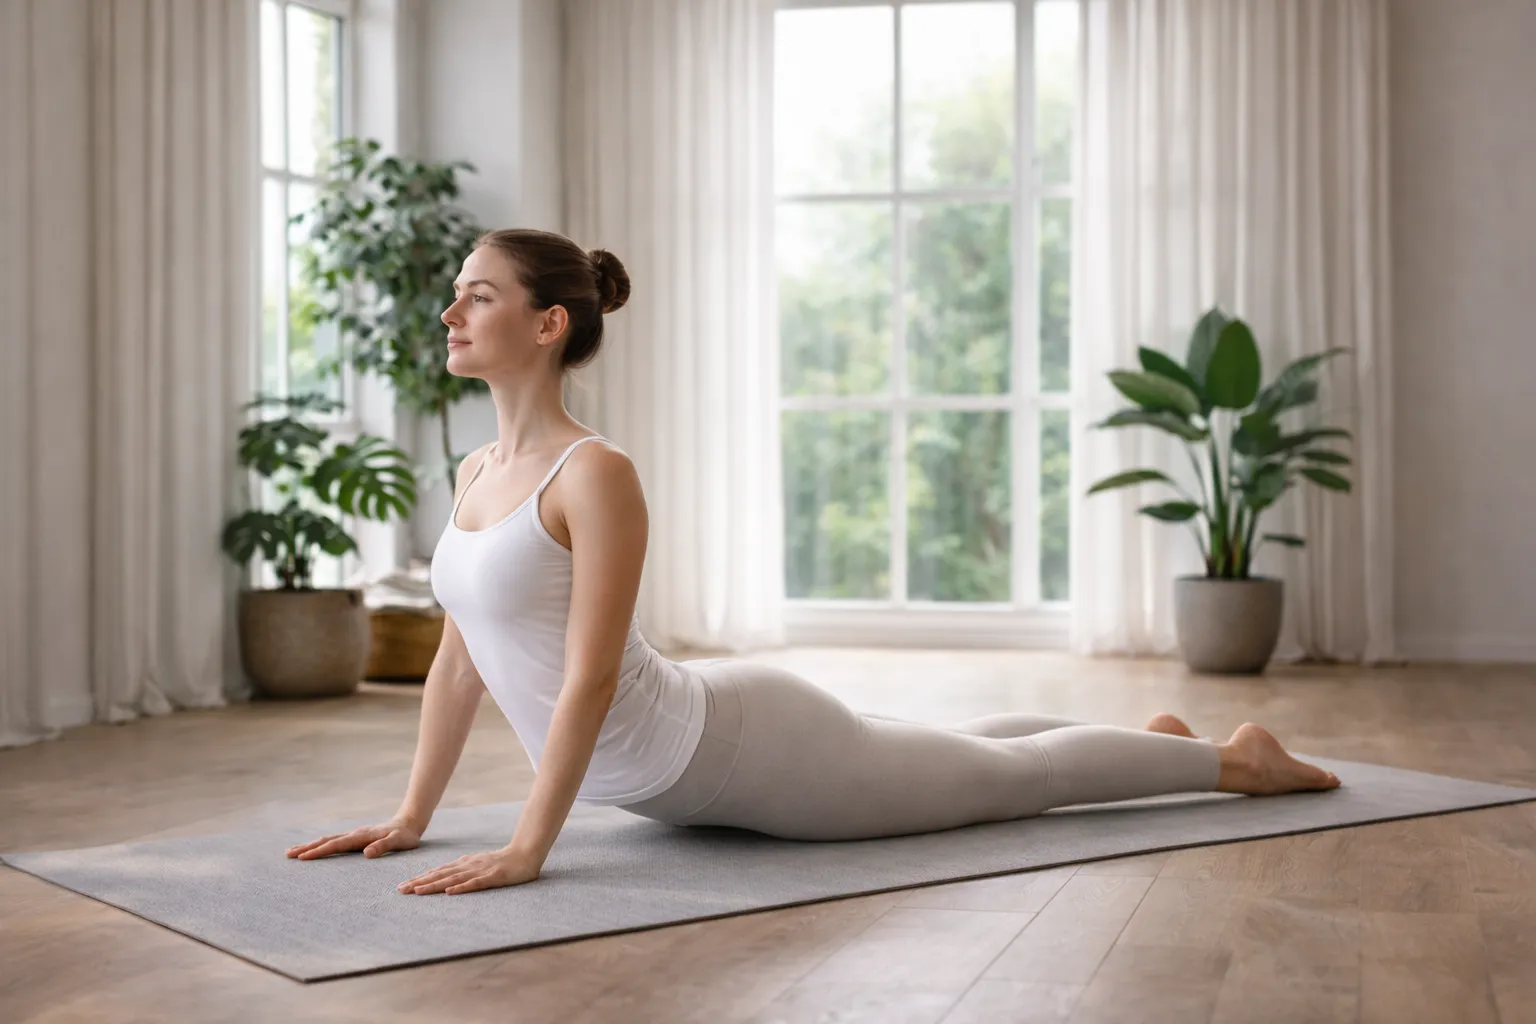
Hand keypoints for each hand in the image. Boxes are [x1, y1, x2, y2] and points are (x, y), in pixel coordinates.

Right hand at [286, 818, 422, 859]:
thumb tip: (366, 854)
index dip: (319, 851)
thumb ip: (384, 846)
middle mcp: (354, 834)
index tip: (302, 858)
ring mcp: (354, 835)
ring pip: (328, 840)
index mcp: (361, 837)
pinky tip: (315, 850)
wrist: (409, 823)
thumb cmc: (405, 836)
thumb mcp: (398, 842)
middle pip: (326, 841)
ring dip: (311, 846)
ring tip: (293, 852)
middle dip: (307, 848)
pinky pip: (334, 842)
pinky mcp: (356, 838)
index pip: (336, 845)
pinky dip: (321, 845)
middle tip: (288, 855)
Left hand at [397, 846, 541, 895]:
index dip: (420, 879)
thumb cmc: (502, 862)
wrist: (525, 854)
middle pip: (440, 875)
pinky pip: (475, 883)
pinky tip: (449, 892)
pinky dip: (461, 888)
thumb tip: (445, 877)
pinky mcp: (492, 877)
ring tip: (417, 892)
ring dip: (434, 885)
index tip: (403, 886)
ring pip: (452, 879)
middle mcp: (468, 866)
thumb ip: (463, 869)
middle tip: (401, 890)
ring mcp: (480, 871)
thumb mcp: (479, 864)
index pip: (438, 872)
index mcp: (464, 864)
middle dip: (420, 882)